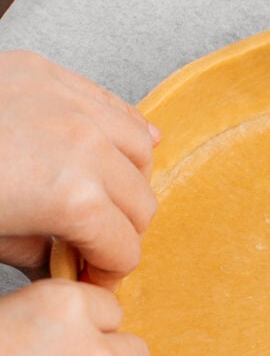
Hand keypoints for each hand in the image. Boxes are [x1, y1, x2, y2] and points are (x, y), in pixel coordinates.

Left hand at [0, 50, 158, 288]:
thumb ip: (42, 256)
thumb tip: (66, 264)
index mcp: (72, 198)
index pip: (124, 249)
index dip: (108, 274)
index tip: (91, 278)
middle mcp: (86, 147)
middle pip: (141, 206)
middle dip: (119, 234)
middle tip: (91, 247)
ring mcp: (70, 105)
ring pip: (140, 154)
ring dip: (127, 184)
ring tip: (101, 198)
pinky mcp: (51, 76)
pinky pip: (116, 106)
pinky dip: (126, 131)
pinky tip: (123, 146)